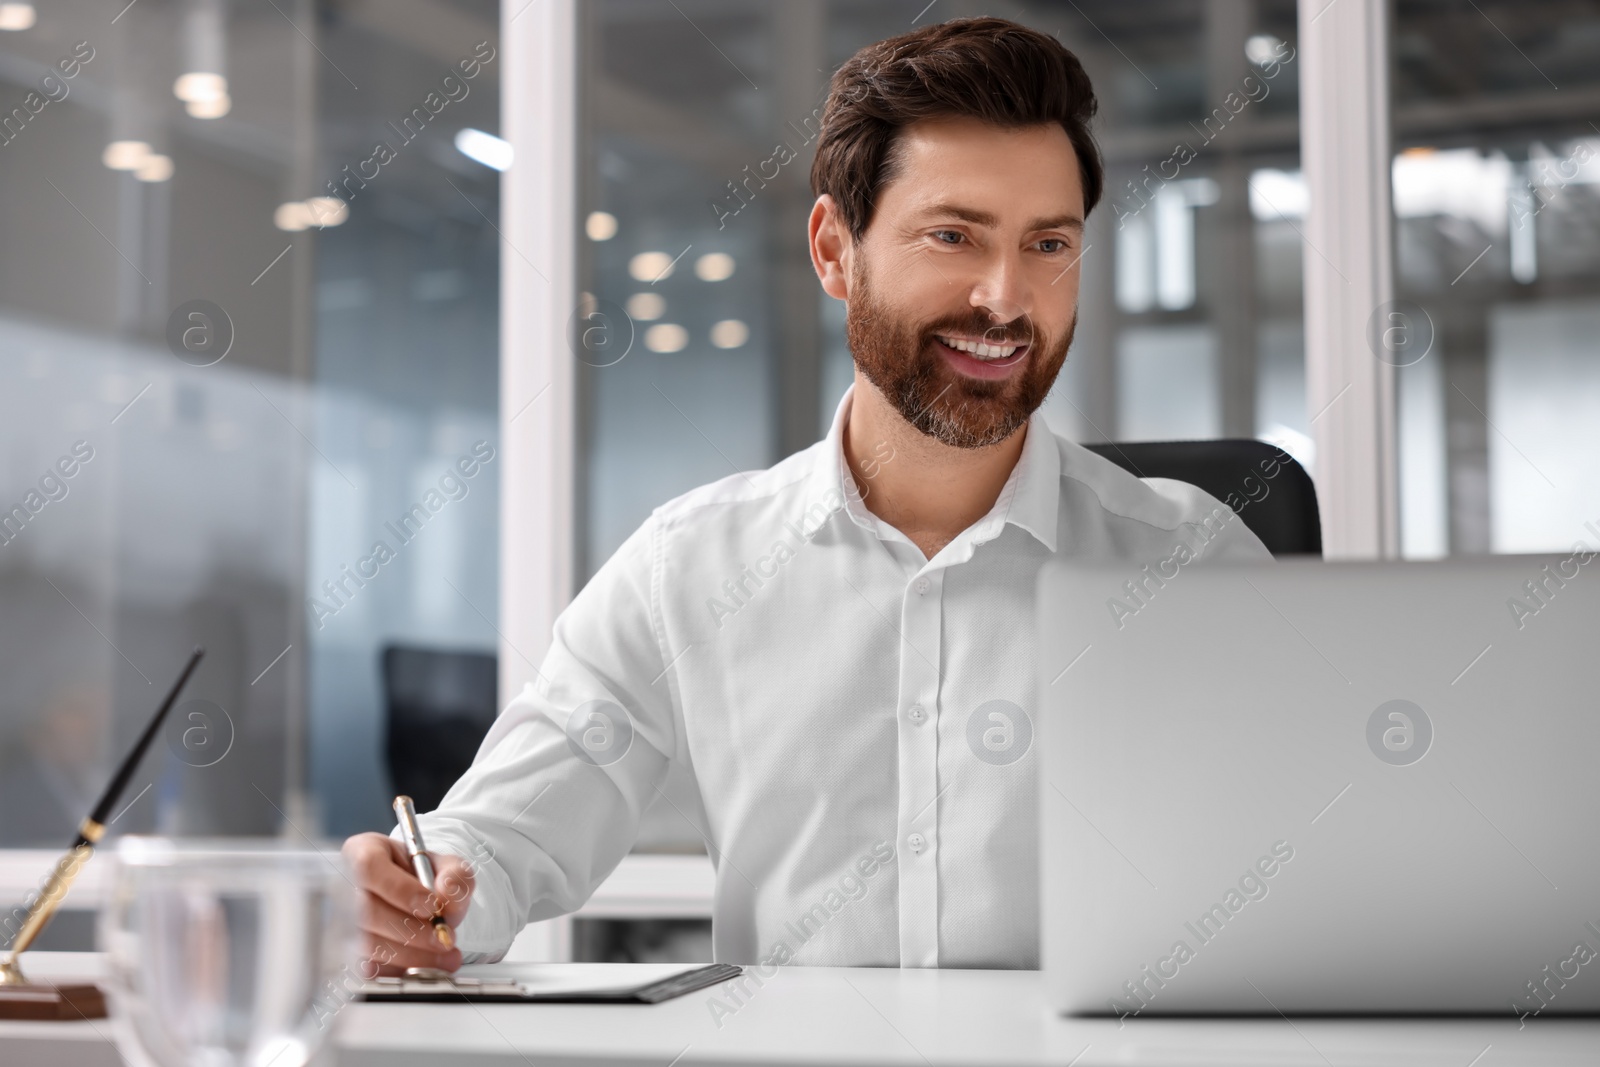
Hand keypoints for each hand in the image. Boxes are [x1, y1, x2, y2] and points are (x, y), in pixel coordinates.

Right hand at [342, 831, 474, 976]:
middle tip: (444, 937)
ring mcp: (342, 921)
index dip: (399, 889)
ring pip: (368, 944)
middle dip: (412, 931)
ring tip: (446, 955)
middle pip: (367, 911)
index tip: (432, 906)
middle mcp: (345, 885)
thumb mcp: (449, 866)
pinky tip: (428, 966)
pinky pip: (371, 968)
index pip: (368, 867)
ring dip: (412, 955)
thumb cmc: (427, 878)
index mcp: (364, 851)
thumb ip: (455, 875)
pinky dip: (403, 970)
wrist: (423, 903)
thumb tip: (446, 894)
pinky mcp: (349, 953)